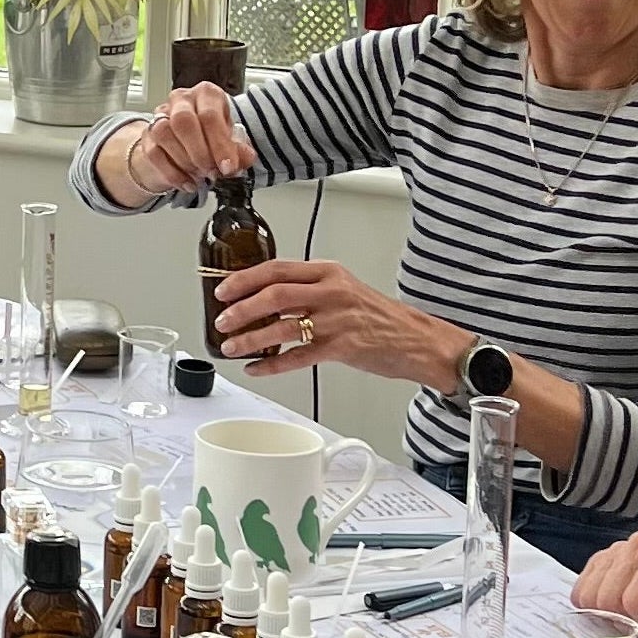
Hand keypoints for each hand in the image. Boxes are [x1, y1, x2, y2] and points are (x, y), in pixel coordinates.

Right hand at [100, 86, 252, 201]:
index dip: (219, 144)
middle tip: (212, 172)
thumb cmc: (210, 136)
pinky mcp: (147, 135)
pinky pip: (154, 153)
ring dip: (185, 161)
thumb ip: (240, 150)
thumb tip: (245, 158)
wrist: (186, 143)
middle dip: (199, 152)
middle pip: (183, 121)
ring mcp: (161, 116)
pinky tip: (188, 182)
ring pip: (164, 134)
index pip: (210, 115)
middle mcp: (182, 100)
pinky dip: (173, 173)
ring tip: (200, 176)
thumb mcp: (231, 141)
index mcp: (206, 95)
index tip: (227, 167)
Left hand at [209, 258, 468, 384]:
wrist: (415, 339)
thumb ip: (308, 289)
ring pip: (282, 326)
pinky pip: (297, 357)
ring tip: (232, 347)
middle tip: (222, 321)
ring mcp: (336, 320)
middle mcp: (331, 292)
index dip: (244, 280)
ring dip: (250, 338)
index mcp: (328, 272)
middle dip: (241, 309)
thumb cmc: (378, 317)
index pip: (277, 269)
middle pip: (275, 294)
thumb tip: (263, 298)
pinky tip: (256, 368)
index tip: (222, 291)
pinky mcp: (341, 348)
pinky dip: (271, 364)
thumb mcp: (342, 289)